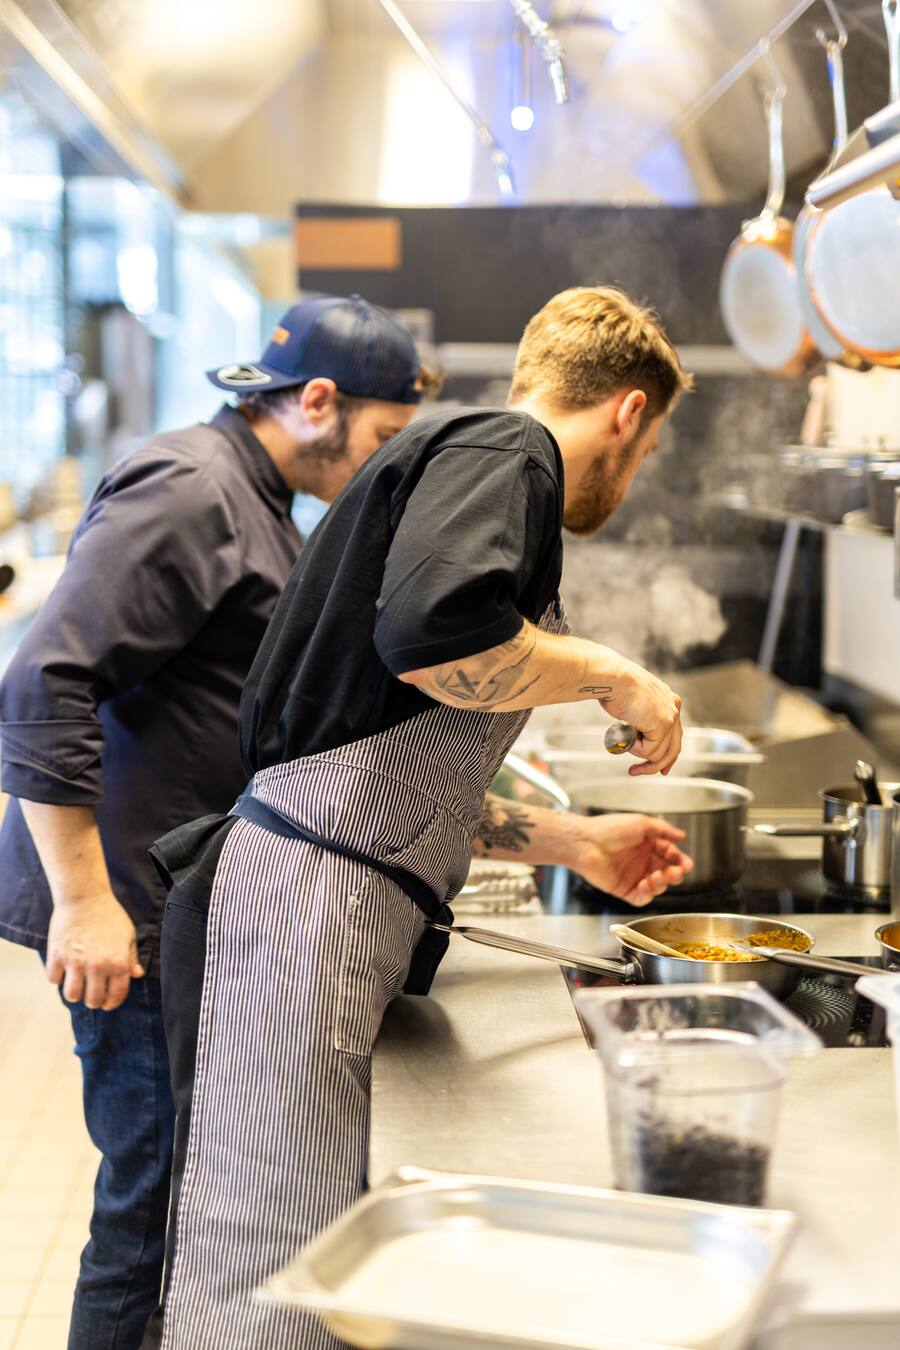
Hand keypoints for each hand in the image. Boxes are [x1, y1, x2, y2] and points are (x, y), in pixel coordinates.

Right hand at [46, 891, 143, 1010]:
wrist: (85, 897)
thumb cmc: (109, 915)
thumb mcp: (128, 935)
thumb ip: (132, 958)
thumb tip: (137, 975)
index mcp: (118, 963)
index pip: (116, 995)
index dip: (112, 1003)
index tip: (108, 1004)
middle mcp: (98, 966)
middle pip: (93, 1000)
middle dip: (93, 1001)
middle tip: (92, 995)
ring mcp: (76, 962)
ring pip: (72, 995)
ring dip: (75, 993)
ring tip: (77, 986)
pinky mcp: (57, 956)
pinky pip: (54, 980)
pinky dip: (57, 978)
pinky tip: (63, 971)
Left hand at [570, 813, 692, 905]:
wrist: (585, 842)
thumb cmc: (609, 829)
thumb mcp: (641, 823)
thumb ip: (664, 830)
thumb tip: (682, 835)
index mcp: (647, 845)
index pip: (670, 855)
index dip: (679, 860)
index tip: (687, 864)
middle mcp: (641, 861)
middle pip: (666, 873)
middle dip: (674, 875)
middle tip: (676, 873)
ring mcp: (632, 876)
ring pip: (656, 887)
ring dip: (661, 884)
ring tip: (656, 876)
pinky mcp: (622, 889)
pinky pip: (640, 898)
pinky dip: (646, 895)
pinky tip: (644, 885)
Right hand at [599, 660, 682, 775]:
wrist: (612, 677)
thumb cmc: (614, 685)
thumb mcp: (633, 704)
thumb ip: (641, 720)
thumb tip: (638, 738)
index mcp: (669, 701)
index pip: (675, 735)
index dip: (667, 755)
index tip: (659, 769)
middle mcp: (674, 707)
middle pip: (673, 748)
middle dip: (657, 765)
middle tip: (638, 771)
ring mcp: (670, 716)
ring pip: (659, 753)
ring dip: (637, 752)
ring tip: (622, 737)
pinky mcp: (662, 724)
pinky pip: (650, 751)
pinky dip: (634, 748)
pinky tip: (626, 733)